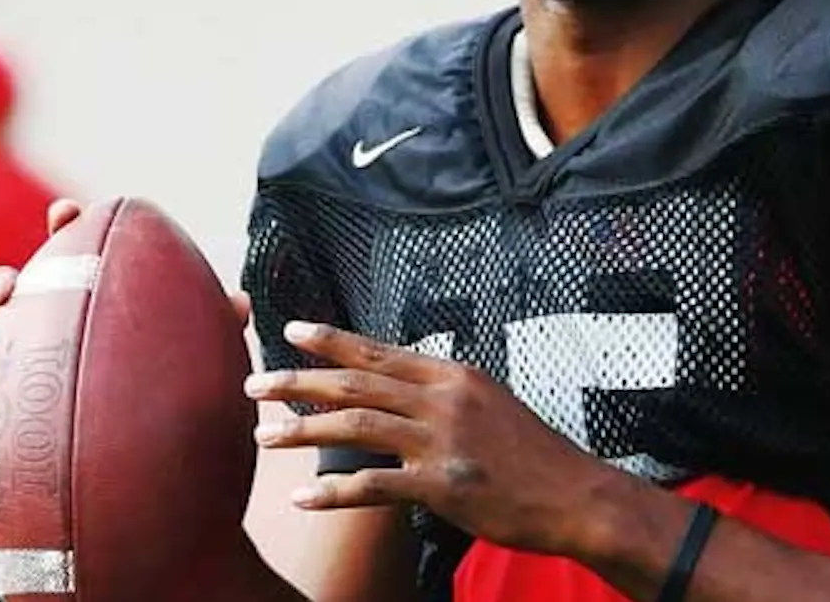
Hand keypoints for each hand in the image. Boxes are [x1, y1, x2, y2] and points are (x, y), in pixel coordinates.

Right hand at [0, 197, 251, 413]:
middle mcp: (53, 327)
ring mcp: (25, 367)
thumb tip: (239, 304)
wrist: (144, 456)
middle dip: (6, 281)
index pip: (77, 250)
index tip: (67, 210)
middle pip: (19, 291)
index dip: (66, 224)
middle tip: (9, 287)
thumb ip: (212, 326)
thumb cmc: (169, 387)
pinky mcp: (8, 411)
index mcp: (94, 298)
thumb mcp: (196, 354)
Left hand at [244, 321, 618, 557]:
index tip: (293, 331)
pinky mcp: (442, 485)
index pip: (379, 352)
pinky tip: (303, 497)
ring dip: (304, 431)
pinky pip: (375, 486)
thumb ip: (442, 391)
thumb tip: (401, 385)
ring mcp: (441, 442)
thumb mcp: (488, 400)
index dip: (332, 341)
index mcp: (451, 374)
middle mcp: (442, 400)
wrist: (574, 493)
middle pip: (356, 384)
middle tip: (255, 383)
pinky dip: (335, 492)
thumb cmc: (530, 452)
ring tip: (264, 437)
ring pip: (357, 429)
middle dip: (299, 382)